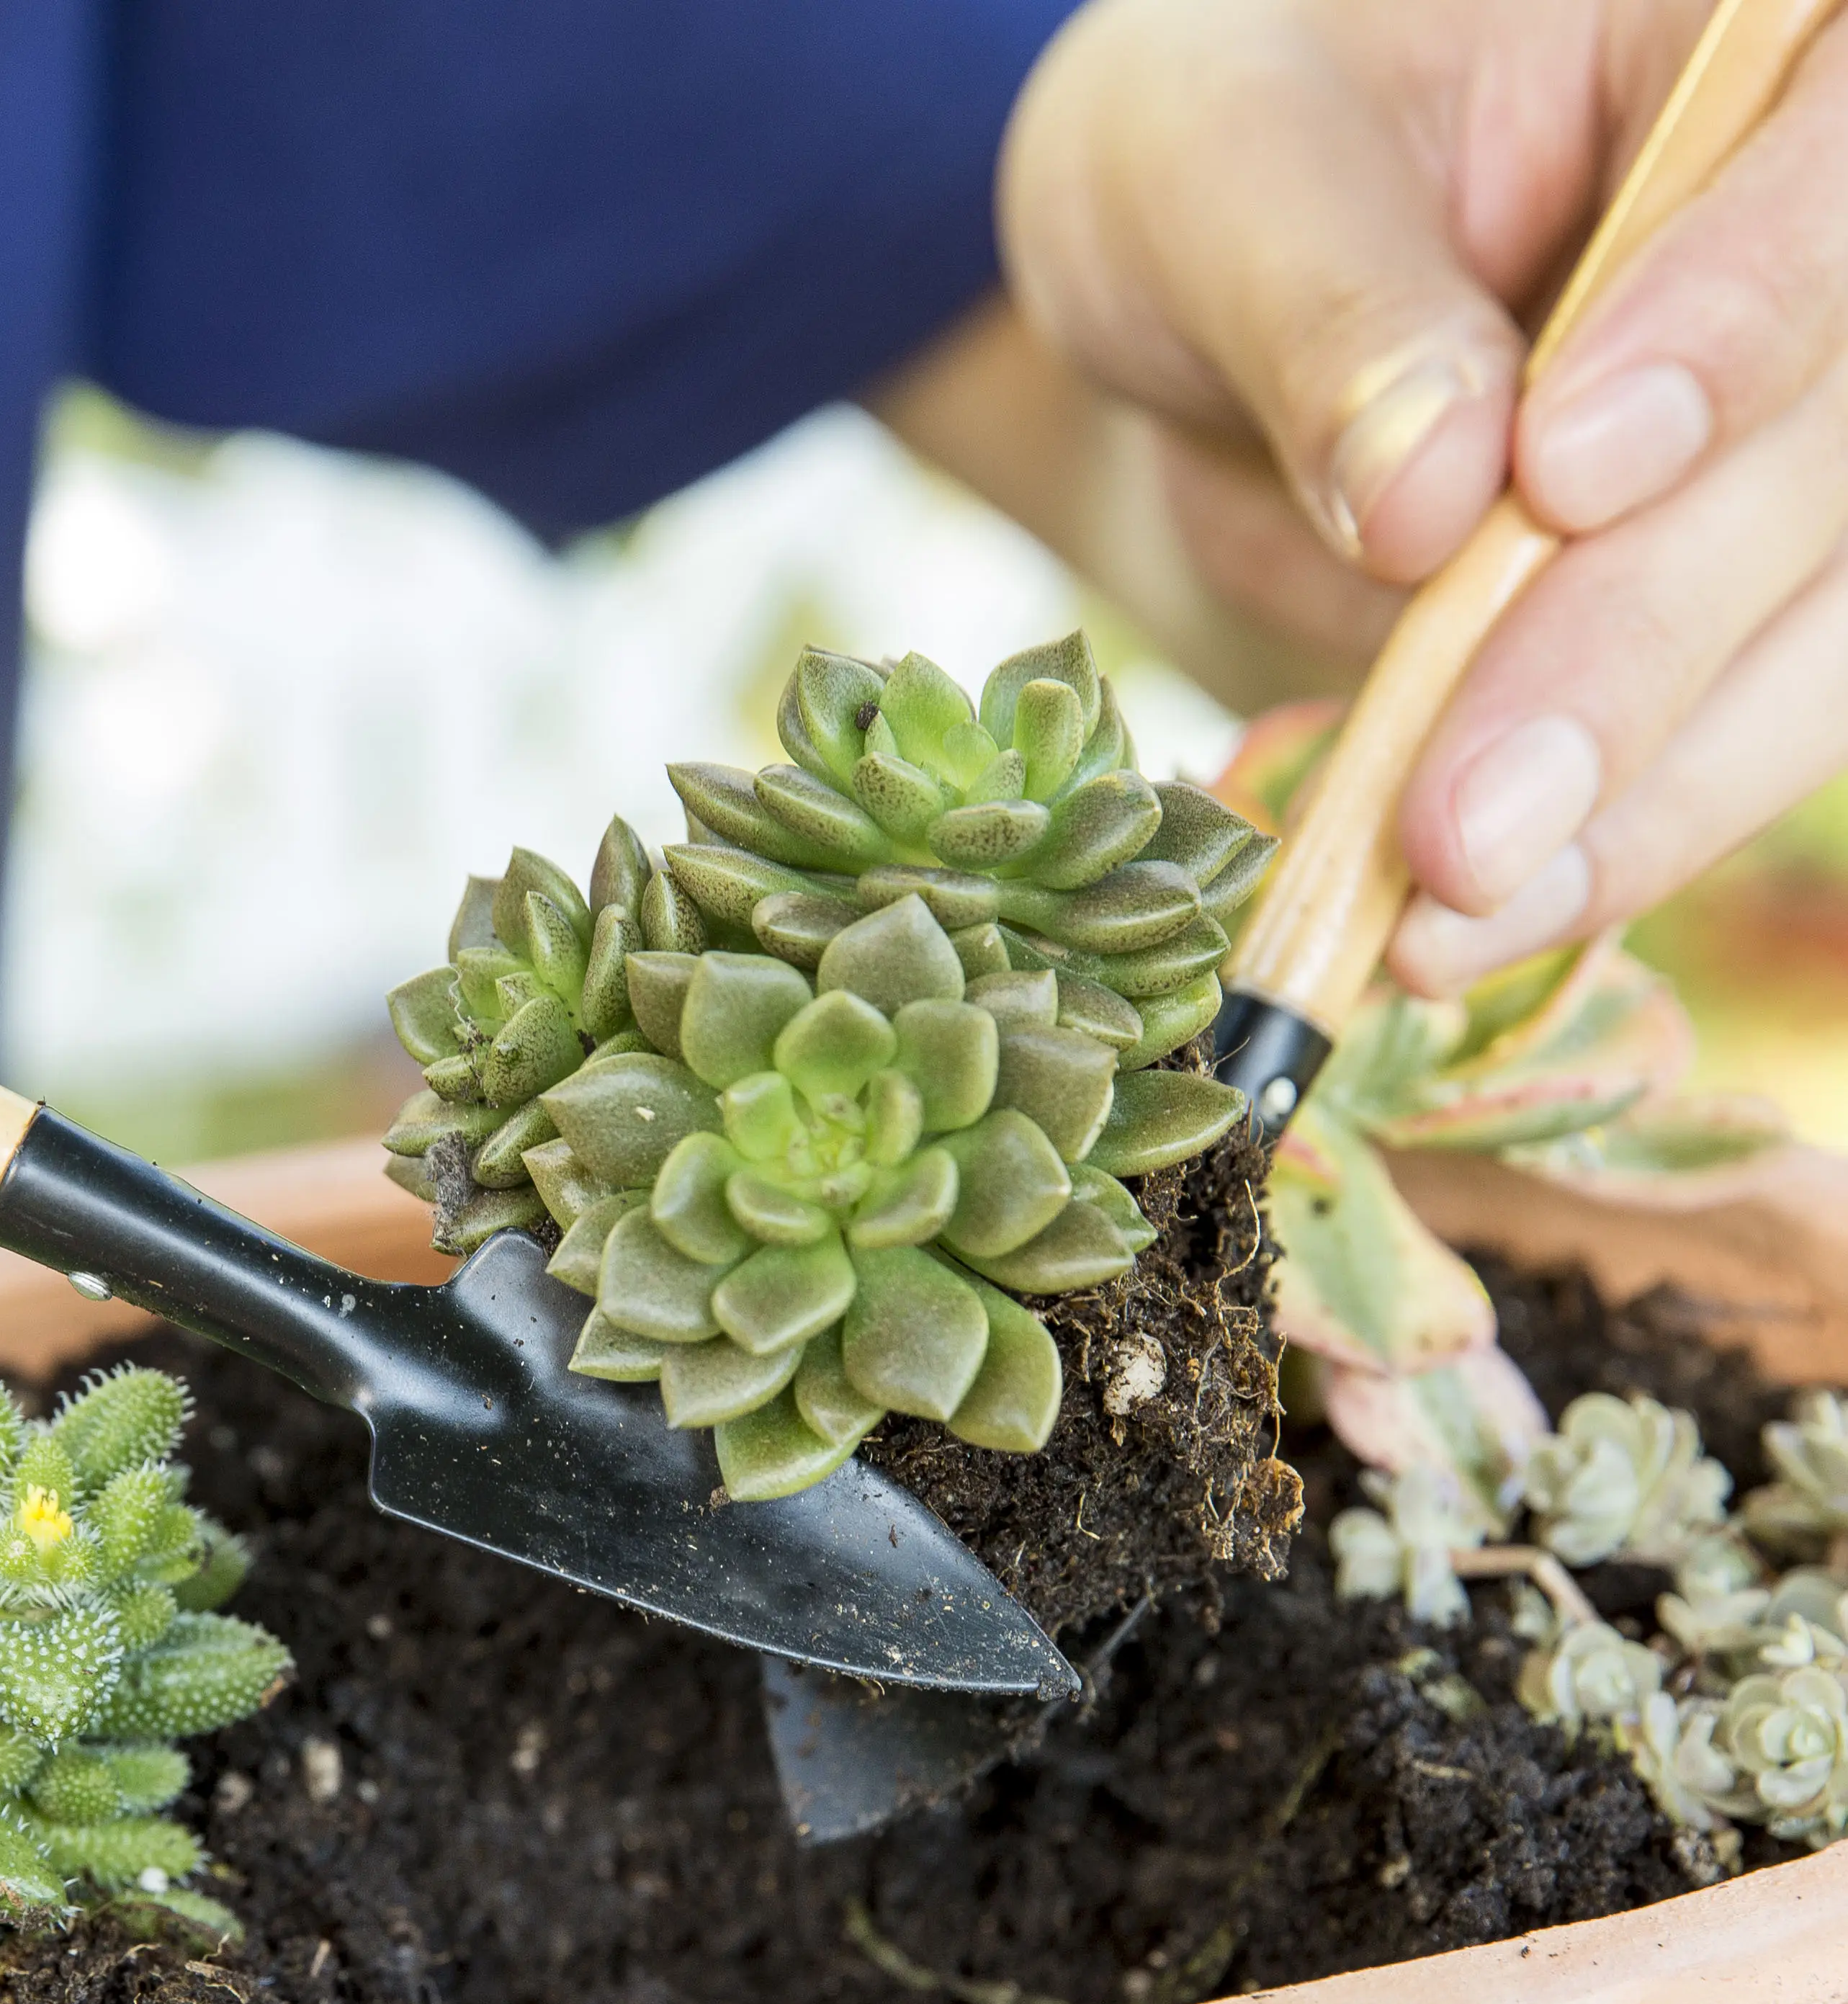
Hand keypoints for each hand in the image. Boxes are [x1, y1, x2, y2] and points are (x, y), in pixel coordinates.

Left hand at [966, 0, 1847, 992]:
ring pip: (1821, 637)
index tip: (1570, 475)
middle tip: (1472, 814)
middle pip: (1831, 450)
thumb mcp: (1214, 179)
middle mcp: (1820, 237)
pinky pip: (1731, 739)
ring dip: (1640, 799)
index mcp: (1753, 42)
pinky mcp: (1747, 603)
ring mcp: (1801, 437)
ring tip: (1446, 908)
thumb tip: (1436, 491)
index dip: (1741, 324)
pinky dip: (1607, 845)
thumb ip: (1330, 311)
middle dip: (1642, 646)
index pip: (1832, 170)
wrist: (1207, 291)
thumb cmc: (1217, 168)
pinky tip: (1465, 924)